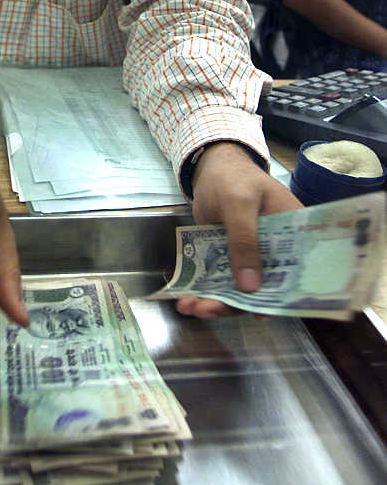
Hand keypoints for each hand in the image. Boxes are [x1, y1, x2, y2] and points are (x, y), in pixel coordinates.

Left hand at [176, 142, 301, 318]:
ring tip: (190, 307)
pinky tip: (187, 299)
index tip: (261, 314)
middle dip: (235, 305)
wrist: (210, 170)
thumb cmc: (233, 178)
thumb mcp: (239, 203)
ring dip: (216, 302)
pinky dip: (205, 292)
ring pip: (239, 290)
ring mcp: (253, 258)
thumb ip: (245, 240)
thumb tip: (251, 287)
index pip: (297, 273)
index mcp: (294, 236)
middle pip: (264, 289)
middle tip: (207, 310)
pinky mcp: (231, 260)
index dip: (283, 298)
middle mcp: (278, 252)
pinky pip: (222, 282)